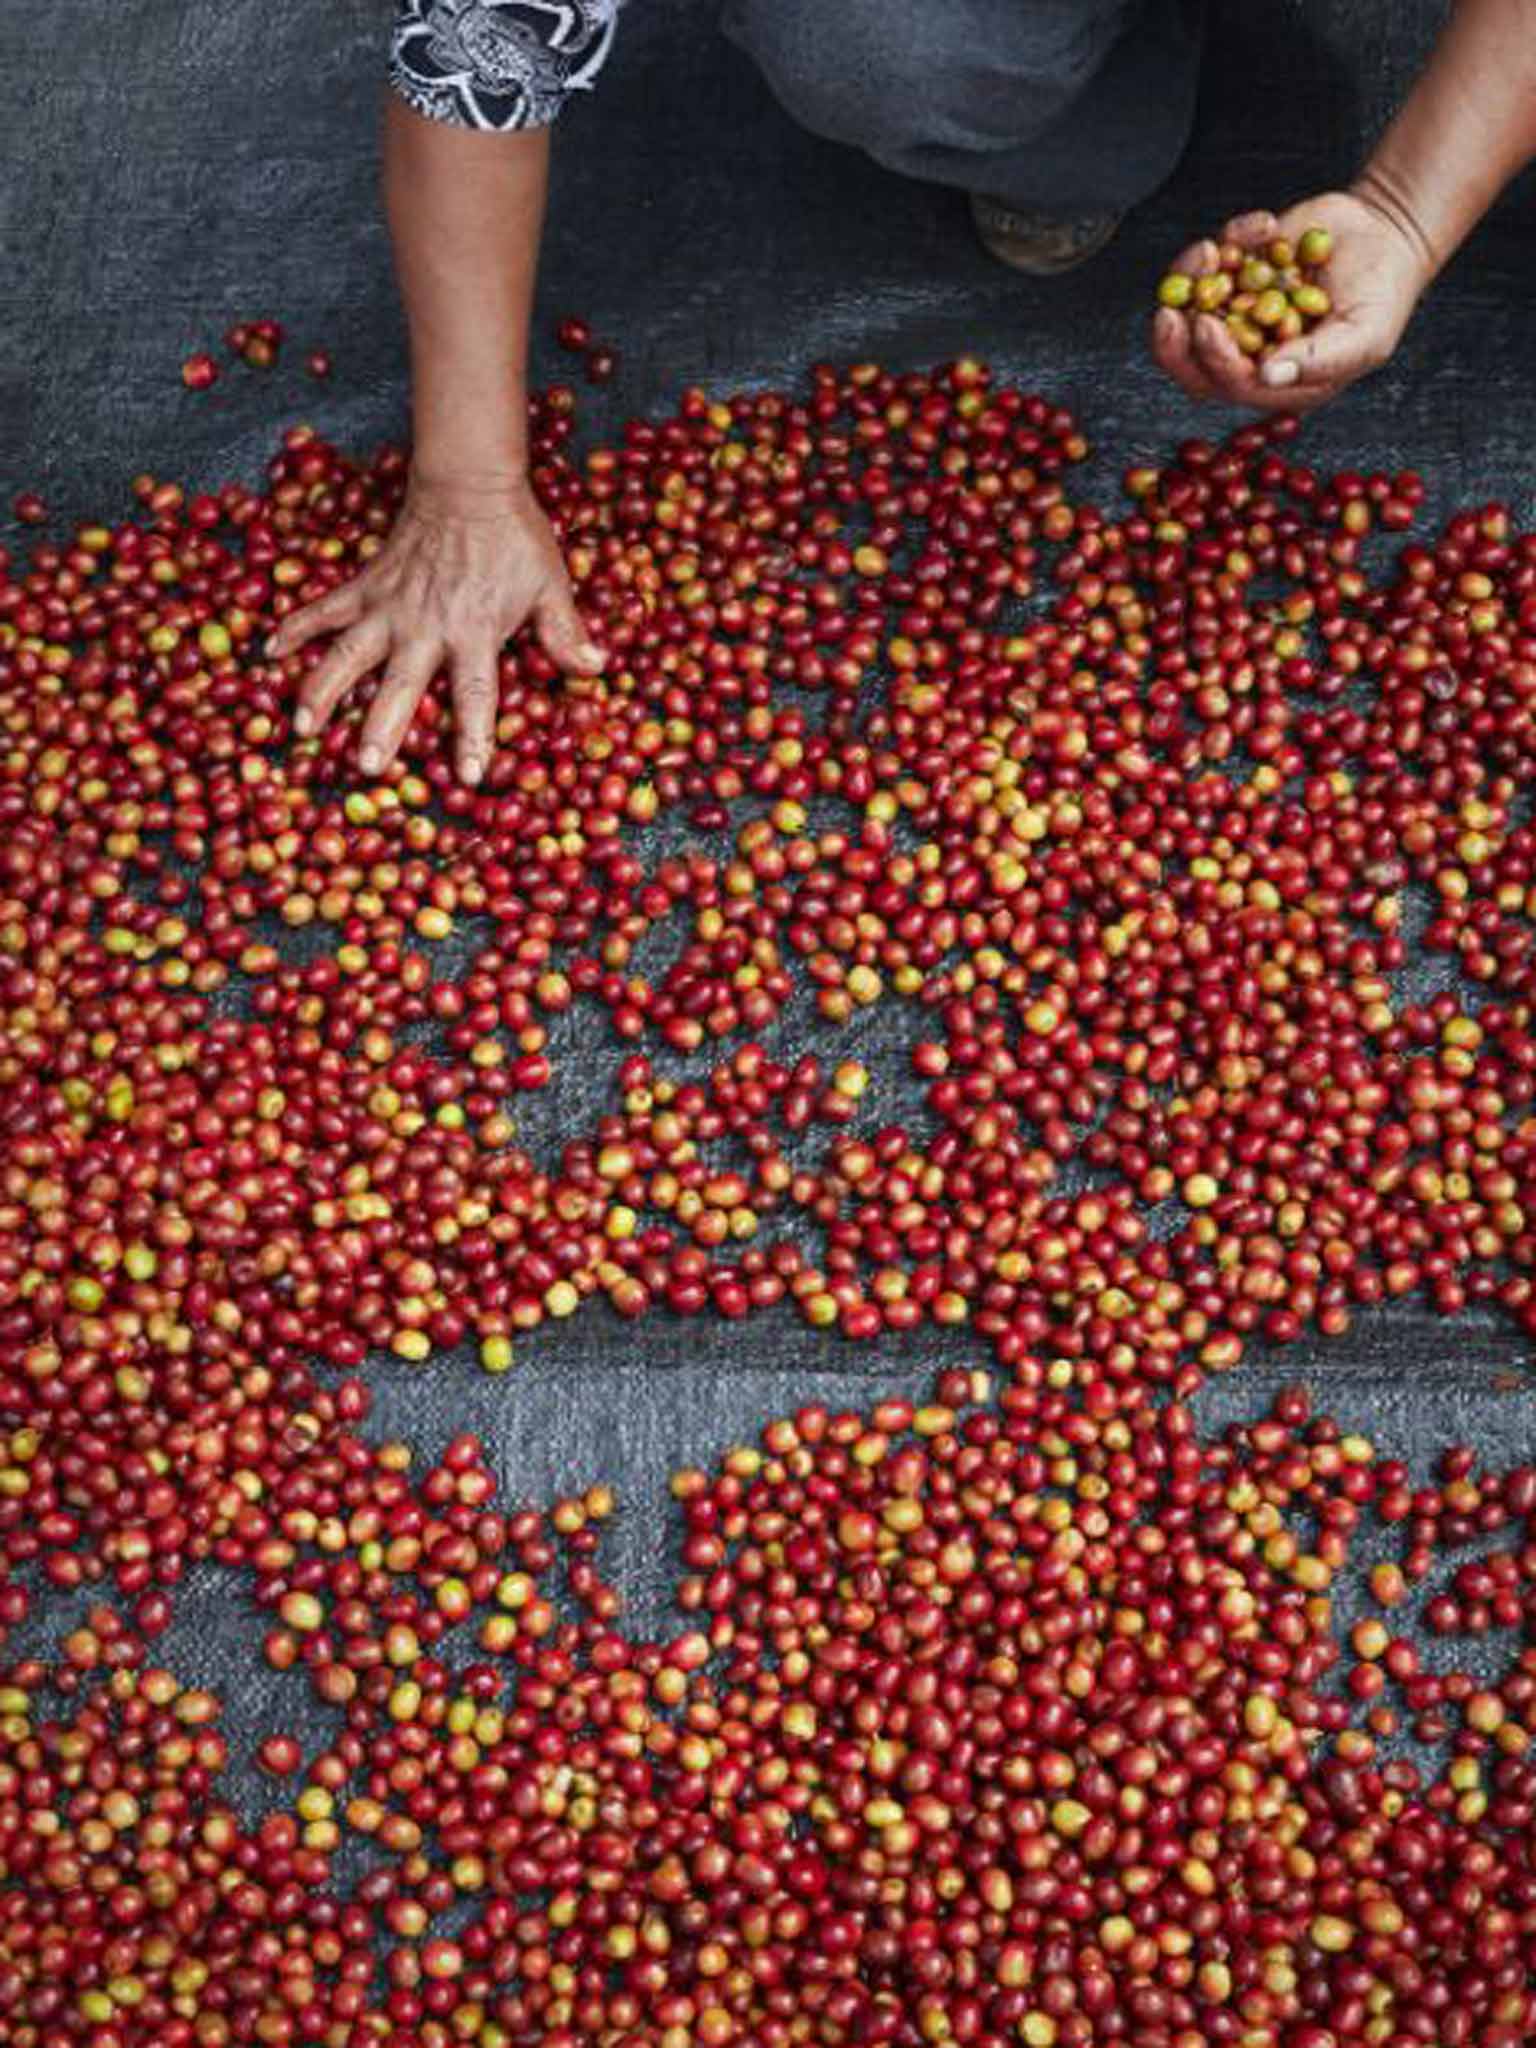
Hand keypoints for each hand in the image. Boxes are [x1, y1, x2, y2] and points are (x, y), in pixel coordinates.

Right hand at [268, 471, 602, 784]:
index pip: (476, 695)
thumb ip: (565, 633)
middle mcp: (425, 627)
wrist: (469, 483)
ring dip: (323, 688)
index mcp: (475, 633)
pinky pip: (324, 608)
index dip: (474, 737)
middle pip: (400, 686)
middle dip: (382, 728)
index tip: (470, 776)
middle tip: (366, 768)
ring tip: (302, 725)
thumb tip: (596, 668)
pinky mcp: (365, 584)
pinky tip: (269, 651)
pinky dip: (296, 626)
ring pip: (348, 653)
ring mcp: (389, 606)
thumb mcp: (551, 585)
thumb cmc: (515, 540)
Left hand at [1151, 189, 1434, 412]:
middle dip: (1171, 340)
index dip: (1210, 359)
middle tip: (1168, 311)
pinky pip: (1209, 261)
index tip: (1205, 325)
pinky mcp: (1233, 271)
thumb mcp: (1364, 336)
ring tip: (1213, 247)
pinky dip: (1229, 238)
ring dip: (1189, 277)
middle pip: (1188, 360)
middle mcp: (1244, 352)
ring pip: (1186, 308)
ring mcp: (1234, 310)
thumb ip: (1319, 361)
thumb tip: (1267, 376)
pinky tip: (1266, 225)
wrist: (1387, 239)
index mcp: (1271, 382)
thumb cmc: (1381, 298)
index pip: (1225, 382)